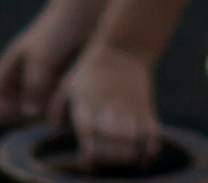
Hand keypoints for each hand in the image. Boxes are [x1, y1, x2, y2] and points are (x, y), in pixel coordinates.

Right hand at [0, 8, 88, 118]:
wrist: (85, 17)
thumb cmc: (57, 33)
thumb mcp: (41, 59)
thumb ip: (33, 87)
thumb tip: (29, 113)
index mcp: (13, 61)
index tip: (11, 108)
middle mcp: (27, 70)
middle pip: (16, 99)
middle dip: (23, 107)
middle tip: (37, 105)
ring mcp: (45, 76)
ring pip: (37, 103)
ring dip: (42, 106)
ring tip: (54, 97)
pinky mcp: (63, 81)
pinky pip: (55, 100)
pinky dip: (58, 104)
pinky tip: (68, 96)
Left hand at [50, 42, 158, 169]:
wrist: (123, 48)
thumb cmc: (92, 68)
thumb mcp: (70, 83)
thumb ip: (59, 105)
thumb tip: (55, 124)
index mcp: (86, 101)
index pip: (88, 132)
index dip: (90, 152)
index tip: (87, 159)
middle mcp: (107, 106)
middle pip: (111, 142)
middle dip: (110, 158)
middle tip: (107, 159)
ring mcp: (128, 107)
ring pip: (133, 141)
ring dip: (129, 155)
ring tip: (125, 156)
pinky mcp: (145, 107)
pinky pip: (152, 133)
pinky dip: (149, 149)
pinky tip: (144, 152)